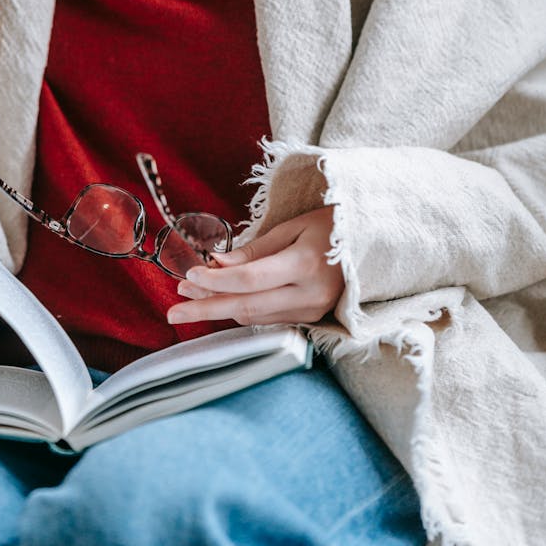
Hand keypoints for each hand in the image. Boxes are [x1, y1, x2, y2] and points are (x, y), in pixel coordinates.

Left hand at [166, 206, 343, 327]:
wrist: (372, 245)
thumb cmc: (331, 226)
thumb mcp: (293, 227)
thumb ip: (255, 250)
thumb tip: (217, 265)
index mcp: (305, 265)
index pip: (249, 281)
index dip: (216, 281)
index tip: (188, 276)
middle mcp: (308, 295)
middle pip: (246, 307)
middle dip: (206, 307)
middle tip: (173, 308)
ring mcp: (311, 311)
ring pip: (254, 317)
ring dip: (218, 309)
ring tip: (188, 301)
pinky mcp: (310, 319)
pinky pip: (267, 318)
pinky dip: (240, 311)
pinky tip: (218, 303)